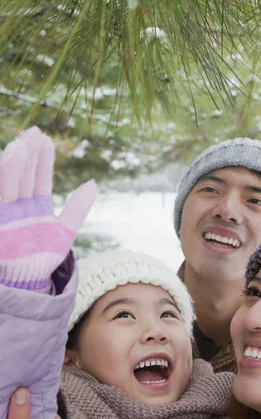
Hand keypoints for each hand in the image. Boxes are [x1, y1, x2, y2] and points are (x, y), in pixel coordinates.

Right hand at [0, 127, 95, 291]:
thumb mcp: (65, 232)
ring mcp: (6, 214)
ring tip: (18, 147)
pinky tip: (4, 165)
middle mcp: (19, 205)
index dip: (42, 158)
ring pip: (8, 184)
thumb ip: (78, 208)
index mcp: (36, 205)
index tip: (45, 138)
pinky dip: (0, 180)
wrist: (26, 283)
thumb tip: (93, 183)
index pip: (39, 176)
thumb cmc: (43, 259)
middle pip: (23, 174)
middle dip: (27, 155)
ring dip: (11, 166)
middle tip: (32, 134)